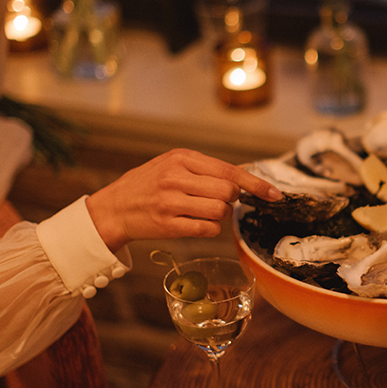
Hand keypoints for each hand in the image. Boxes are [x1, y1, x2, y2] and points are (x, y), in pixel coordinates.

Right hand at [85, 149, 280, 250]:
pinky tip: (195, 224)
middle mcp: (177, 176)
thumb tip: (244, 176)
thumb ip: (205, 169)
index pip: (229, 170)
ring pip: (220, 211)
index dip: (256, 184)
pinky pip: (207, 229)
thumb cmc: (147, 186)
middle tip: (216, 201)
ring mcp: (171, 201)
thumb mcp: (172, 165)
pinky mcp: (168, 224)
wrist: (112, 209)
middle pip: (229, 191)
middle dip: (230, 200)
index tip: (274, 194)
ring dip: (219, 215)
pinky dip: (209, 229)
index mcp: (182, 158)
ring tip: (200, 211)